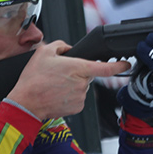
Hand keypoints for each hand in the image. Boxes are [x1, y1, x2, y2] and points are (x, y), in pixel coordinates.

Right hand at [7, 41, 129, 119]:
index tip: (126, 64)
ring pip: (82, 87)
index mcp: (79, 68)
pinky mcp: (77, 108)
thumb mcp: (44, 52)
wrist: (25, 103)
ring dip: (72, 85)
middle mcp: (82, 84)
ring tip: (55, 85)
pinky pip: (77, 98)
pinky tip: (57, 94)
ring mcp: (80, 97)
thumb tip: (68, 49)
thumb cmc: (33, 79)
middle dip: (77, 73)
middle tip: (60, 74)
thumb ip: (61, 46)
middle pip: (88, 75)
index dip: (119, 66)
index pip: (106, 68)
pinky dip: (70, 96)